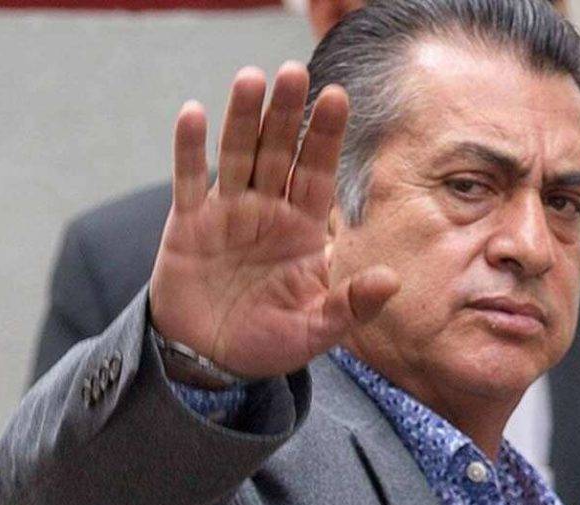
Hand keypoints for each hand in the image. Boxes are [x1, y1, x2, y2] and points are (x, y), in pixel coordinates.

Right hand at [149, 63, 399, 378]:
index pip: (319, 172)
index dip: (326, 136)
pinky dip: (189, 149)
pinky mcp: (188, 223)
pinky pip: (189, 180)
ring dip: (243, 118)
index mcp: (302, 229)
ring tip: (252, 78)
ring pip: (238, 154)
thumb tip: (391, 280)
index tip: (337, 95)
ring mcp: (227, 212)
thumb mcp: (315, 330)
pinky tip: (194, 113)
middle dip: (287, 114)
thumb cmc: (268, 341)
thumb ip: (350, 305)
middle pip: (280, 152)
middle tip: (294, 71)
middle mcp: (268, 210)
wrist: (209, 359)